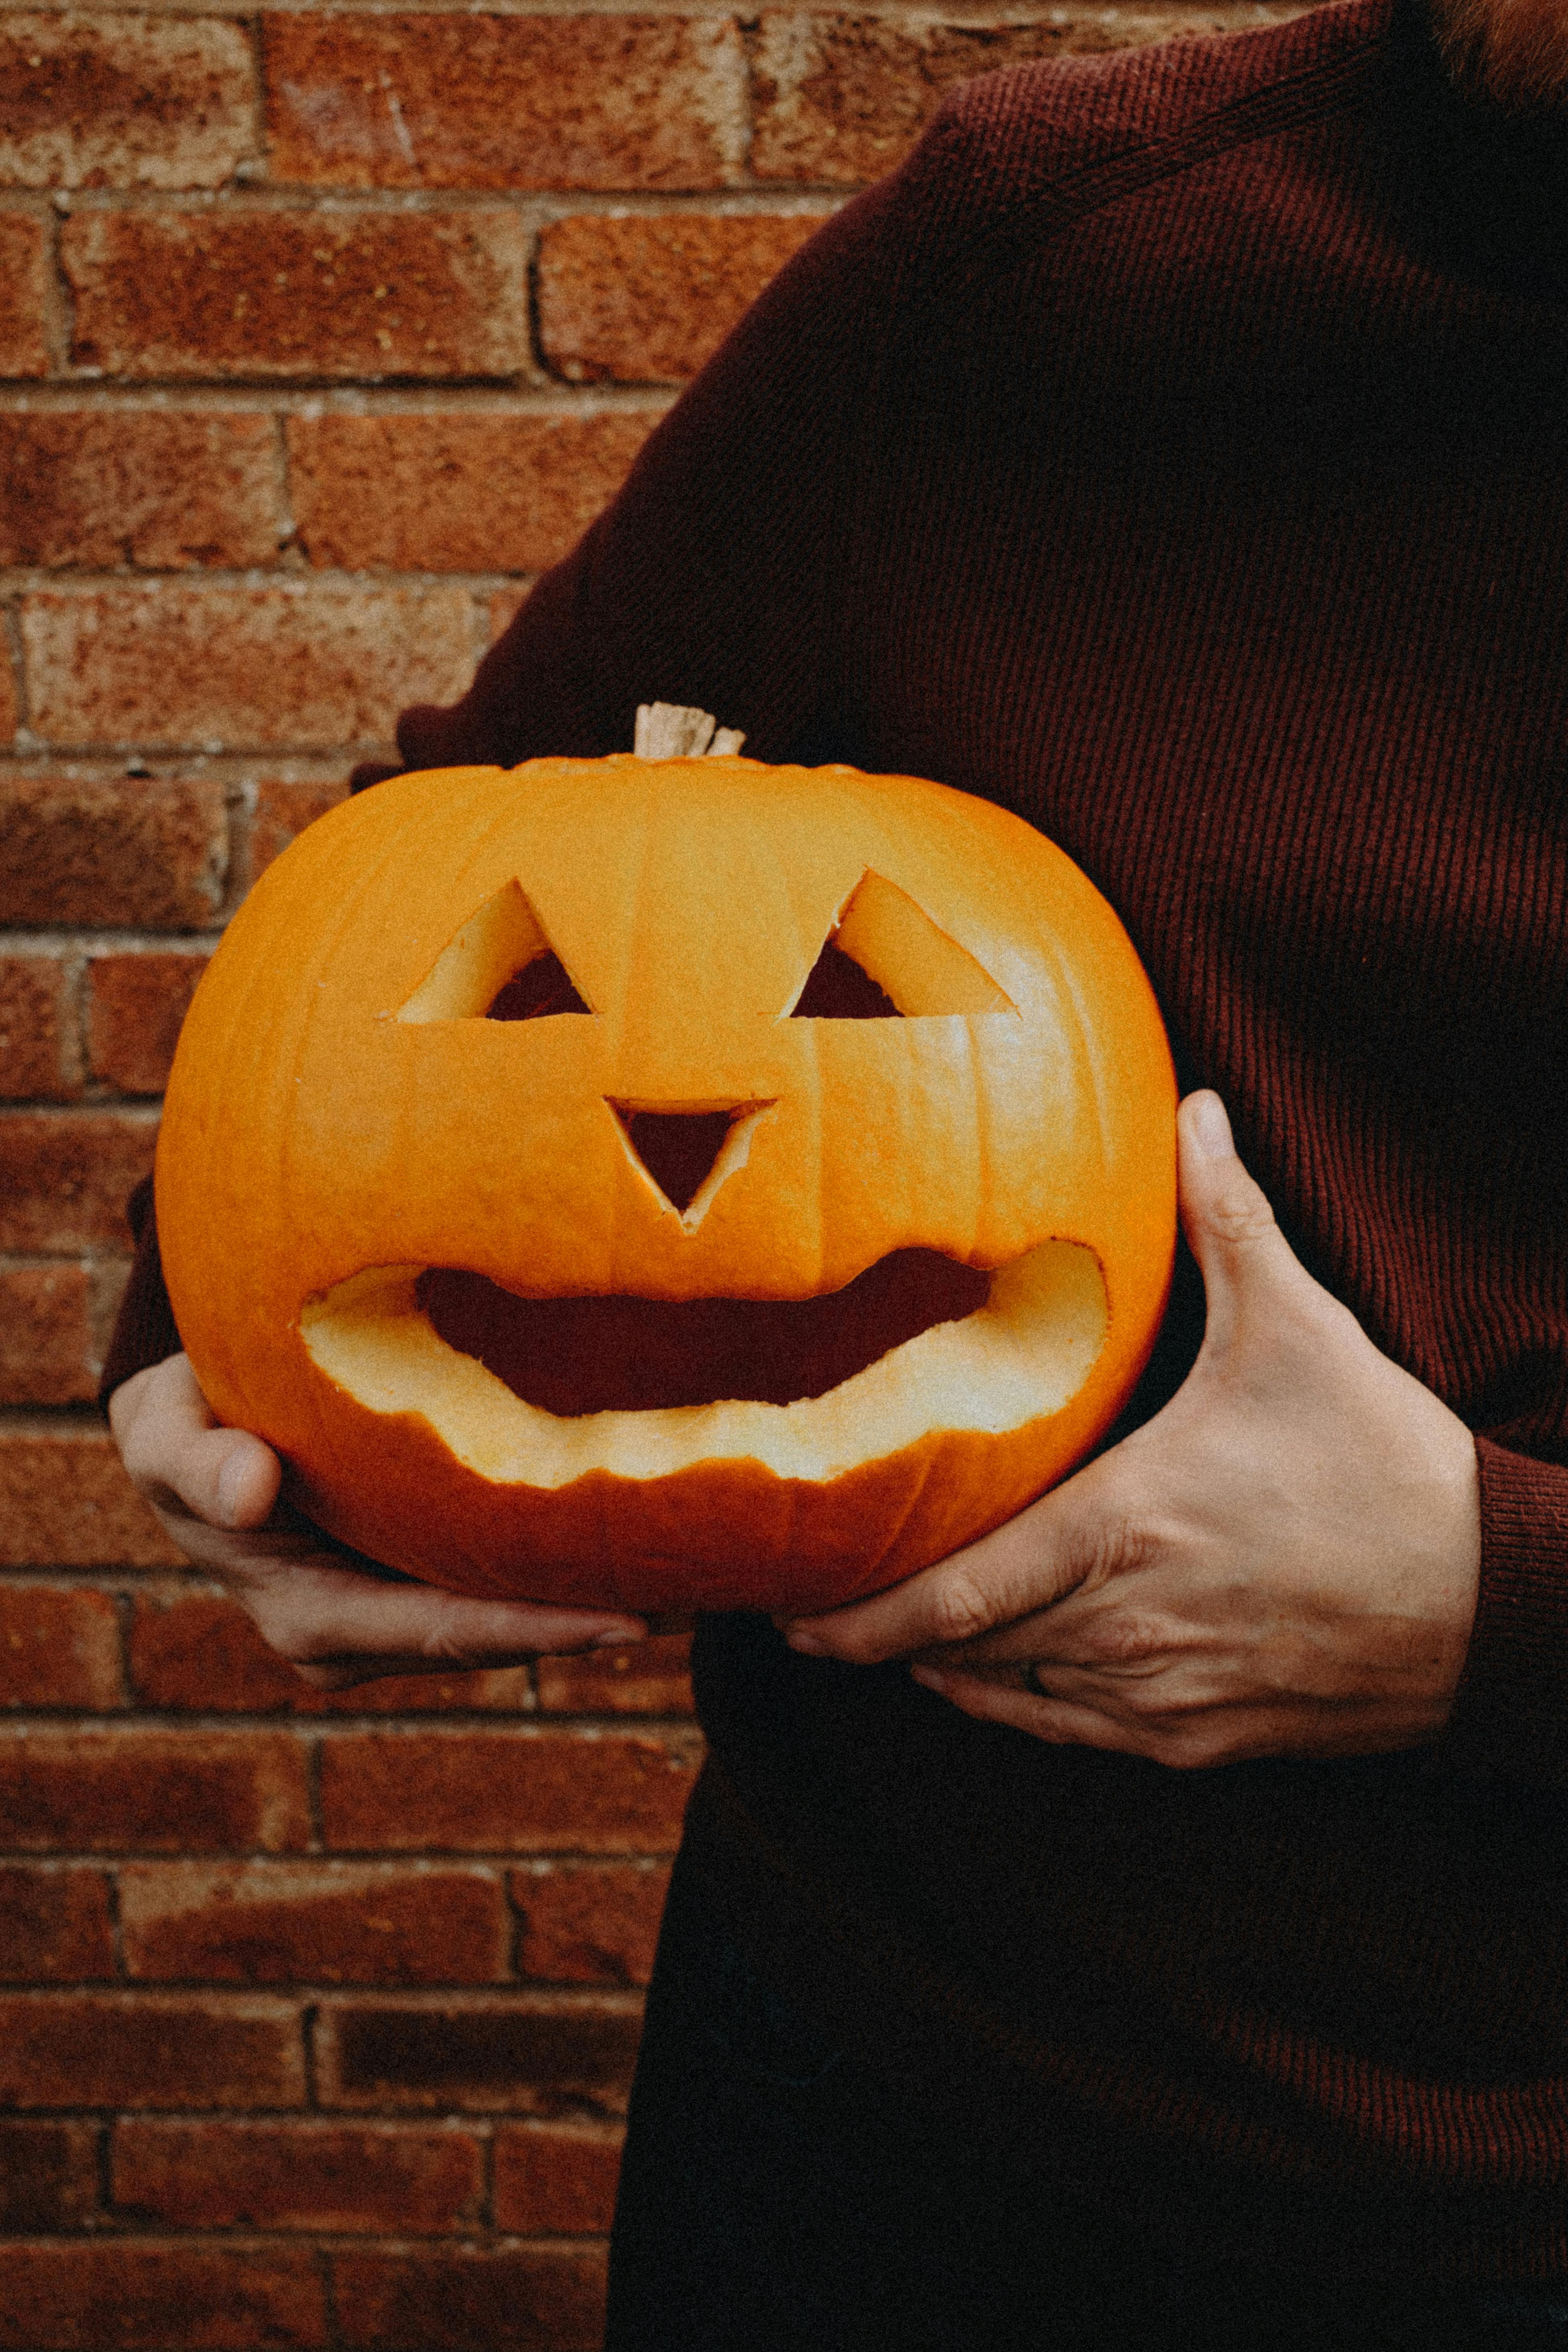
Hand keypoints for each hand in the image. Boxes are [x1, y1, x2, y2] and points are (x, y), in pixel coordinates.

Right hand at [110, 1354, 646, 1687]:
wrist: (195, 1426)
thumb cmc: (185, 1425)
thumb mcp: (166, 1435)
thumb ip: (197, 1460)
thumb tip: (251, 1490)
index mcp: (311, 1619)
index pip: (442, 1631)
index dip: (531, 1628)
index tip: (620, 1619)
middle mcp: (363, 1639)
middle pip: (495, 1638)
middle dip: (588, 1623)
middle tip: (693, 1597)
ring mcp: (395, 1616)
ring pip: (508, 1618)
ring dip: (591, 1600)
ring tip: (694, 1573)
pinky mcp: (419, 1580)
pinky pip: (500, 1582)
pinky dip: (562, 1566)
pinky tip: (638, 1540)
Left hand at [784, 1092, 1481, 1766]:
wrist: (1495, 1604)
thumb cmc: (1387, 1467)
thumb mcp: (1302, 1331)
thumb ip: (1230, 1222)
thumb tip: (1196, 1109)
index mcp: (1126, 1531)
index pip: (954, 1597)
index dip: (858, 1619)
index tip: (788, 1617)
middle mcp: (1126, 1628)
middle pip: (962, 1651)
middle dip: (887, 1633)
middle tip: (818, 1605)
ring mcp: (1162, 1698)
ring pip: (1009, 1694)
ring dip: (949, 1663)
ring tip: (894, 1627)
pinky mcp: (1200, 1742)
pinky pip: (1073, 1733)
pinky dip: (1020, 1701)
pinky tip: (993, 1669)